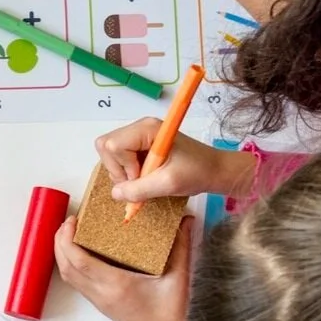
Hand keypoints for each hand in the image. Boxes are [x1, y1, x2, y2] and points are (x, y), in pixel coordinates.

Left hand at [54, 216, 194, 320]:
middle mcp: (103, 294)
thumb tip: (185, 219)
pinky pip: (78, 283)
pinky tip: (80, 253)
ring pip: (69, 276)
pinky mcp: (101, 305)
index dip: (69, 239)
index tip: (72, 220)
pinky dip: (71, 265)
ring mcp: (99, 301)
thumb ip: (182, 244)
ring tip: (70, 234)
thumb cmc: (173, 313)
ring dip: (63, 254)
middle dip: (59, 243)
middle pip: (67, 267)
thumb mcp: (179, 275)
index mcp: (117, 285)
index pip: (80, 261)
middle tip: (67, 223)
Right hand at [94, 115, 254, 207]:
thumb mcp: (168, 184)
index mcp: (146, 128)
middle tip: (141, 180)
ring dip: (123, 173)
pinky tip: (146, 177)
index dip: (122, 166)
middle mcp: (139, 127)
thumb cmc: (196, 172)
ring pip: (110, 154)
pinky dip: (128, 173)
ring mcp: (139, 136)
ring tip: (147, 180)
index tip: (143, 176)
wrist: (214, 170)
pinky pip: (119, 158)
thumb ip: (139, 189)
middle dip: (118, 169)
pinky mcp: (140, 145)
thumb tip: (115, 193)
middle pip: (106, 147)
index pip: (112, 145)